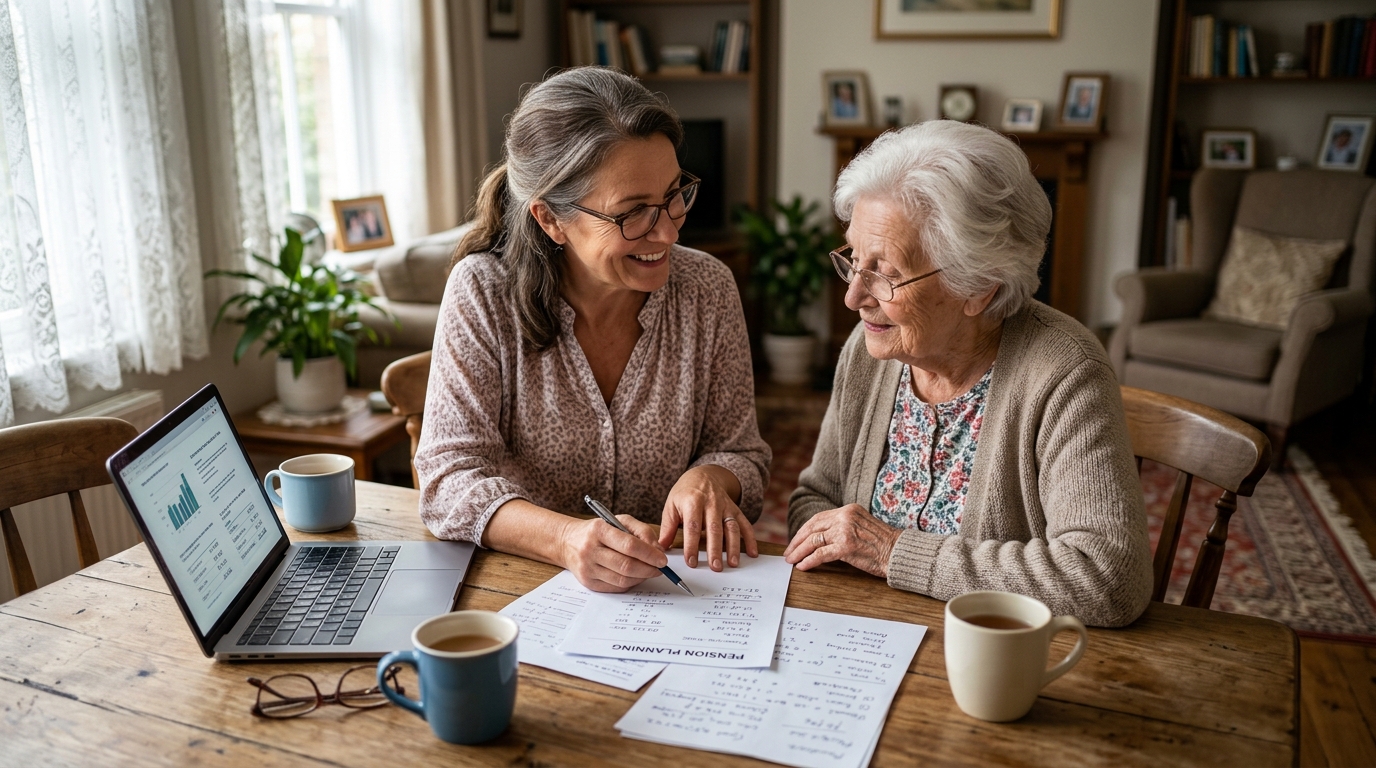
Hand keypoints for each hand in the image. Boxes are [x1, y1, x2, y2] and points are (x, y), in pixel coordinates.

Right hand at [558, 514, 667, 591]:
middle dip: (648, 569)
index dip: (649, 554)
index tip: (662, 560)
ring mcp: (587, 568)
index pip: (629, 545)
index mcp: (599, 530)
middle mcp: (590, 550)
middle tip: (660, 568)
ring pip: (622, 579)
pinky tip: (635, 576)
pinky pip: (615, 587)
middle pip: (626, 566)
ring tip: (649, 571)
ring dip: (641, 578)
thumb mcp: (619, 521)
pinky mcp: (587, 582)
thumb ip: (642, 532)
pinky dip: (630, 583)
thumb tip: (658, 551)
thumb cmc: (599, 531)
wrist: (568, 542)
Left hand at [658, 465, 757, 570]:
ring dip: (733, 547)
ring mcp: (726, 506)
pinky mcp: (735, 510)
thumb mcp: (671, 505)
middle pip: (714, 529)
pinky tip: (752, 553)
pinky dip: (751, 539)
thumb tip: (661, 548)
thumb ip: (667, 527)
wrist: (703, 475)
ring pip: (731, 527)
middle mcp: (712, 503)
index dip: (692, 545)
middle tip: (715, 567)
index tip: (691, 562)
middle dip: (715, 549)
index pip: (692, 526)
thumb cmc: (684, 494)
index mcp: (693, 501)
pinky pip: (745, 524)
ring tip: (732, 563)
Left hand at [783, 504, 899, 577]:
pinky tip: (803, 566)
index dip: (804, 530)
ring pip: (813, 540)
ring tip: (792, 560)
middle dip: (797, 541)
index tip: (795, 541)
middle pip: (812, 528)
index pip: (819, 518)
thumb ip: (843, 528)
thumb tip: (820, 540)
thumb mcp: (862, 528)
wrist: (900, 553)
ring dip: (799, 552)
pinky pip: (820, 554)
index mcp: (849, 510)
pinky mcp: (846, 546)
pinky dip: (809, 560)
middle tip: (788, 552)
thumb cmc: (883, 545)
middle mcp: (845, 516)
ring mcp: (845, 530)